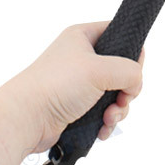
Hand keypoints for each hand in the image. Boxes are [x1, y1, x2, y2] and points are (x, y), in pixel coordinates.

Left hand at [21, 22, 144, 149]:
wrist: (27, 118)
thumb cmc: (55, 85)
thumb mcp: (99, 69)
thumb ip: (128, 71)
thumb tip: (136, 82)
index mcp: (83, 38)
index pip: (119, 34)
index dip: (132, 53)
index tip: (132, 72)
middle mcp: (82, 59)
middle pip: (121, 71)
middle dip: (126, 91)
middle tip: (120, 100)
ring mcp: (79, 84)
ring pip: (114, 96)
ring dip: (117, 111)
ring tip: (107, 119)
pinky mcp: (77, 107)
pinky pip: (103, 113)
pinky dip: (106, 123)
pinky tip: (102, 129)